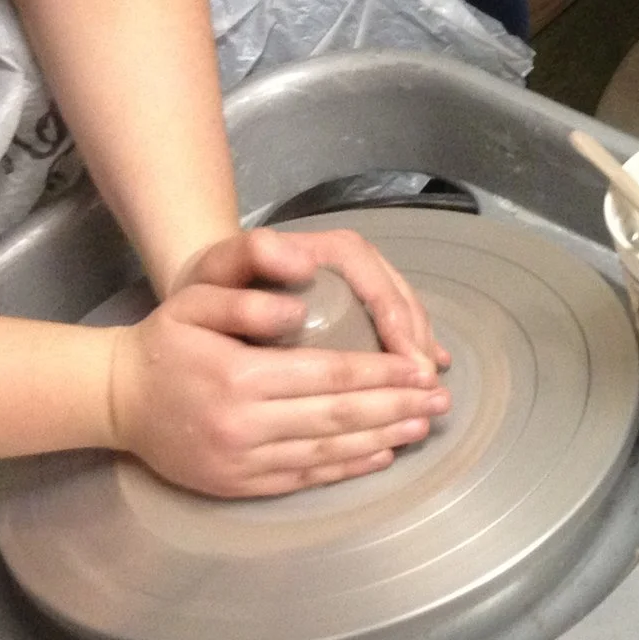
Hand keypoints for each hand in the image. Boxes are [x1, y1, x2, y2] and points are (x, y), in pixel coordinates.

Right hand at [111, 229, 451, 497]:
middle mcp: (245, 425)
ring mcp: (242, 461)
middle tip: (441, 401)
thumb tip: (299, 308)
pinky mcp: (239, 485)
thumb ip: (247, 301)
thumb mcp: (195, 300)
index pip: (330, 375)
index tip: (422, 368)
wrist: (117, 400)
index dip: (383, 373)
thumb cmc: (164, 342)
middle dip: (397, 408)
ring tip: (423, 426)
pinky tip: (381, 455)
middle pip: (340, 417)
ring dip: (383, 439)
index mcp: (239, 377)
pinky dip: (348, 468)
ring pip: (329, 451)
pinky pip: (305, 478)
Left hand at [172, 225, 447, 369]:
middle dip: (418, 344)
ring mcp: (364, 285)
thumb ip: (255, 254)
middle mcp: (356, 264)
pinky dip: (413, 351)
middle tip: (426, 387)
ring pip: (406, 314)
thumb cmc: (216, 283)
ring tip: (428, 389)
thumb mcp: (224, 264)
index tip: (405, 363)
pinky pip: (400, 326)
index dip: (397, 324)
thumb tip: (305, 265)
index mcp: (332, 250)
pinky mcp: (364, 306)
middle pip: (401, 300)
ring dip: (421, 351)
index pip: (378, 284)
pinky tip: (425, 375)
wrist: (210, 288)